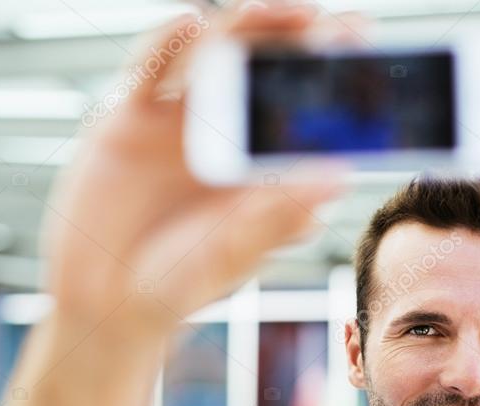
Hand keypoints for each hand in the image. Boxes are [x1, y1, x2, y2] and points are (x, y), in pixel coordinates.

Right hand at [41, 2, 347, 340]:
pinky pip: (148, 70)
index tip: (373, 66)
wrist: (106, 302)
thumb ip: (278, 214)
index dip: (336, 86)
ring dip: (251, 29)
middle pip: (266, 71)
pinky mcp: (127, 120)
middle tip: (348, 28)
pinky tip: (190, 24)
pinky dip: (166, 43)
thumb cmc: (178, 283)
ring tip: (288, 12)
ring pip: (215, 57)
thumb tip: (337, 176)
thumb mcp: (233, 252)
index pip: (303, 111)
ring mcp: (175, 122)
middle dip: (306, 45)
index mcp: (256, 165)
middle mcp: (222, 134)